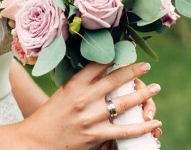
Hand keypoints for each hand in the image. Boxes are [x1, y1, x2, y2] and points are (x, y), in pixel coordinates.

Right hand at [19, 62, 161, 149]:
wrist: (35, 142)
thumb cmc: (50, 116)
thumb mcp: (63, 93)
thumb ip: (82, 83)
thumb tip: (103, 68)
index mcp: (74, 84)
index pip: (99, 64)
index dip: (116, 55)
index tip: (128, 49)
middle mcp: (83, 98)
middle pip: (115, 80)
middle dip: (134, 71)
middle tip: (146, 66)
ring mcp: (91, 117)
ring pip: (124, 103)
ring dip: (143, 95)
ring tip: (155, 88)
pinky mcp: (95, 135)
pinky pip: (125, 130)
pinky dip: (142, 127)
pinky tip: (154, 123)